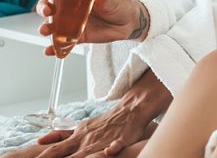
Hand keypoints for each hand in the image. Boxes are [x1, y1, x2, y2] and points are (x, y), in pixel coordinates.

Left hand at [35, 104, 156, 157]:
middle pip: (64, 152)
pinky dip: (111, 149)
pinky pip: (115, 146)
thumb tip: (40, 140)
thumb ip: (62, 135)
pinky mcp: (119, 140)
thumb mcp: (81, 127)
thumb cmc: (105, 122)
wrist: (130, 109)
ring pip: (87, 153)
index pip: (55, 150)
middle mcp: (86, 140)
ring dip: (80, 157)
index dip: (43, 157)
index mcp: (78, 137)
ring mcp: (102, 141)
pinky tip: (109, 151)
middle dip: (51, 157)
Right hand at [36, 0, 148, 54]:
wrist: (129, 23)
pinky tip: (50, 51)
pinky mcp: (76, 36)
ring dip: (46, 26)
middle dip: (44, 7)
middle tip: (48, 10)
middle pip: (50, 4)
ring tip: (46, 30)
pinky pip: (62, 42)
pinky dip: (54, 47)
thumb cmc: (119, 5)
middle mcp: (70, 6)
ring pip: (53, 23)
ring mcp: (72, 22)